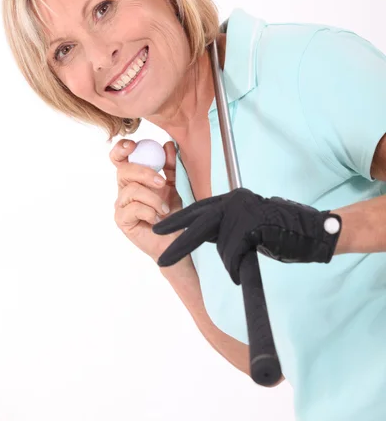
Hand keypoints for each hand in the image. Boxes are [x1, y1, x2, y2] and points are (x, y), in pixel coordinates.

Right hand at [110, 139, 182, 262]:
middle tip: (161, 182)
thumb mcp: (175, 185)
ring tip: (165, 209)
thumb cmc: (173, 213)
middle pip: (123, 170)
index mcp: (135, 178)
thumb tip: (168, 145)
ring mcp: (121, 205)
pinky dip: (149, 212)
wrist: (176, 238)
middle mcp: (125, 189)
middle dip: (144, 172)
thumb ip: (171, 166)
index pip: (120, 158)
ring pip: (131, 190)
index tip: (132, 145)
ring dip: (153, 198)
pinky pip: (133, 208)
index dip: (121, 149)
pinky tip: (157, 219)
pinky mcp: (122, 220)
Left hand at [153, 188, 341, 283]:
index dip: (177, 220)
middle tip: (161, 260)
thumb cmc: (280, 231)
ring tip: (243, 265)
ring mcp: (243, 210)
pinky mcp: (251, 224)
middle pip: (199, 224)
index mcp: (231, 198)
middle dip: (179, 244)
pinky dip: (237, 266)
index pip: (198, 209)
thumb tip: (200, 235)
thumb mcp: (246, 224)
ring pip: (222, 246)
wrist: (310, 231)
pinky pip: (234, 253)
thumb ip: (225, 226)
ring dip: (230, 262)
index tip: (158, 229)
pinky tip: (245, 269)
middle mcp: (234, 200)